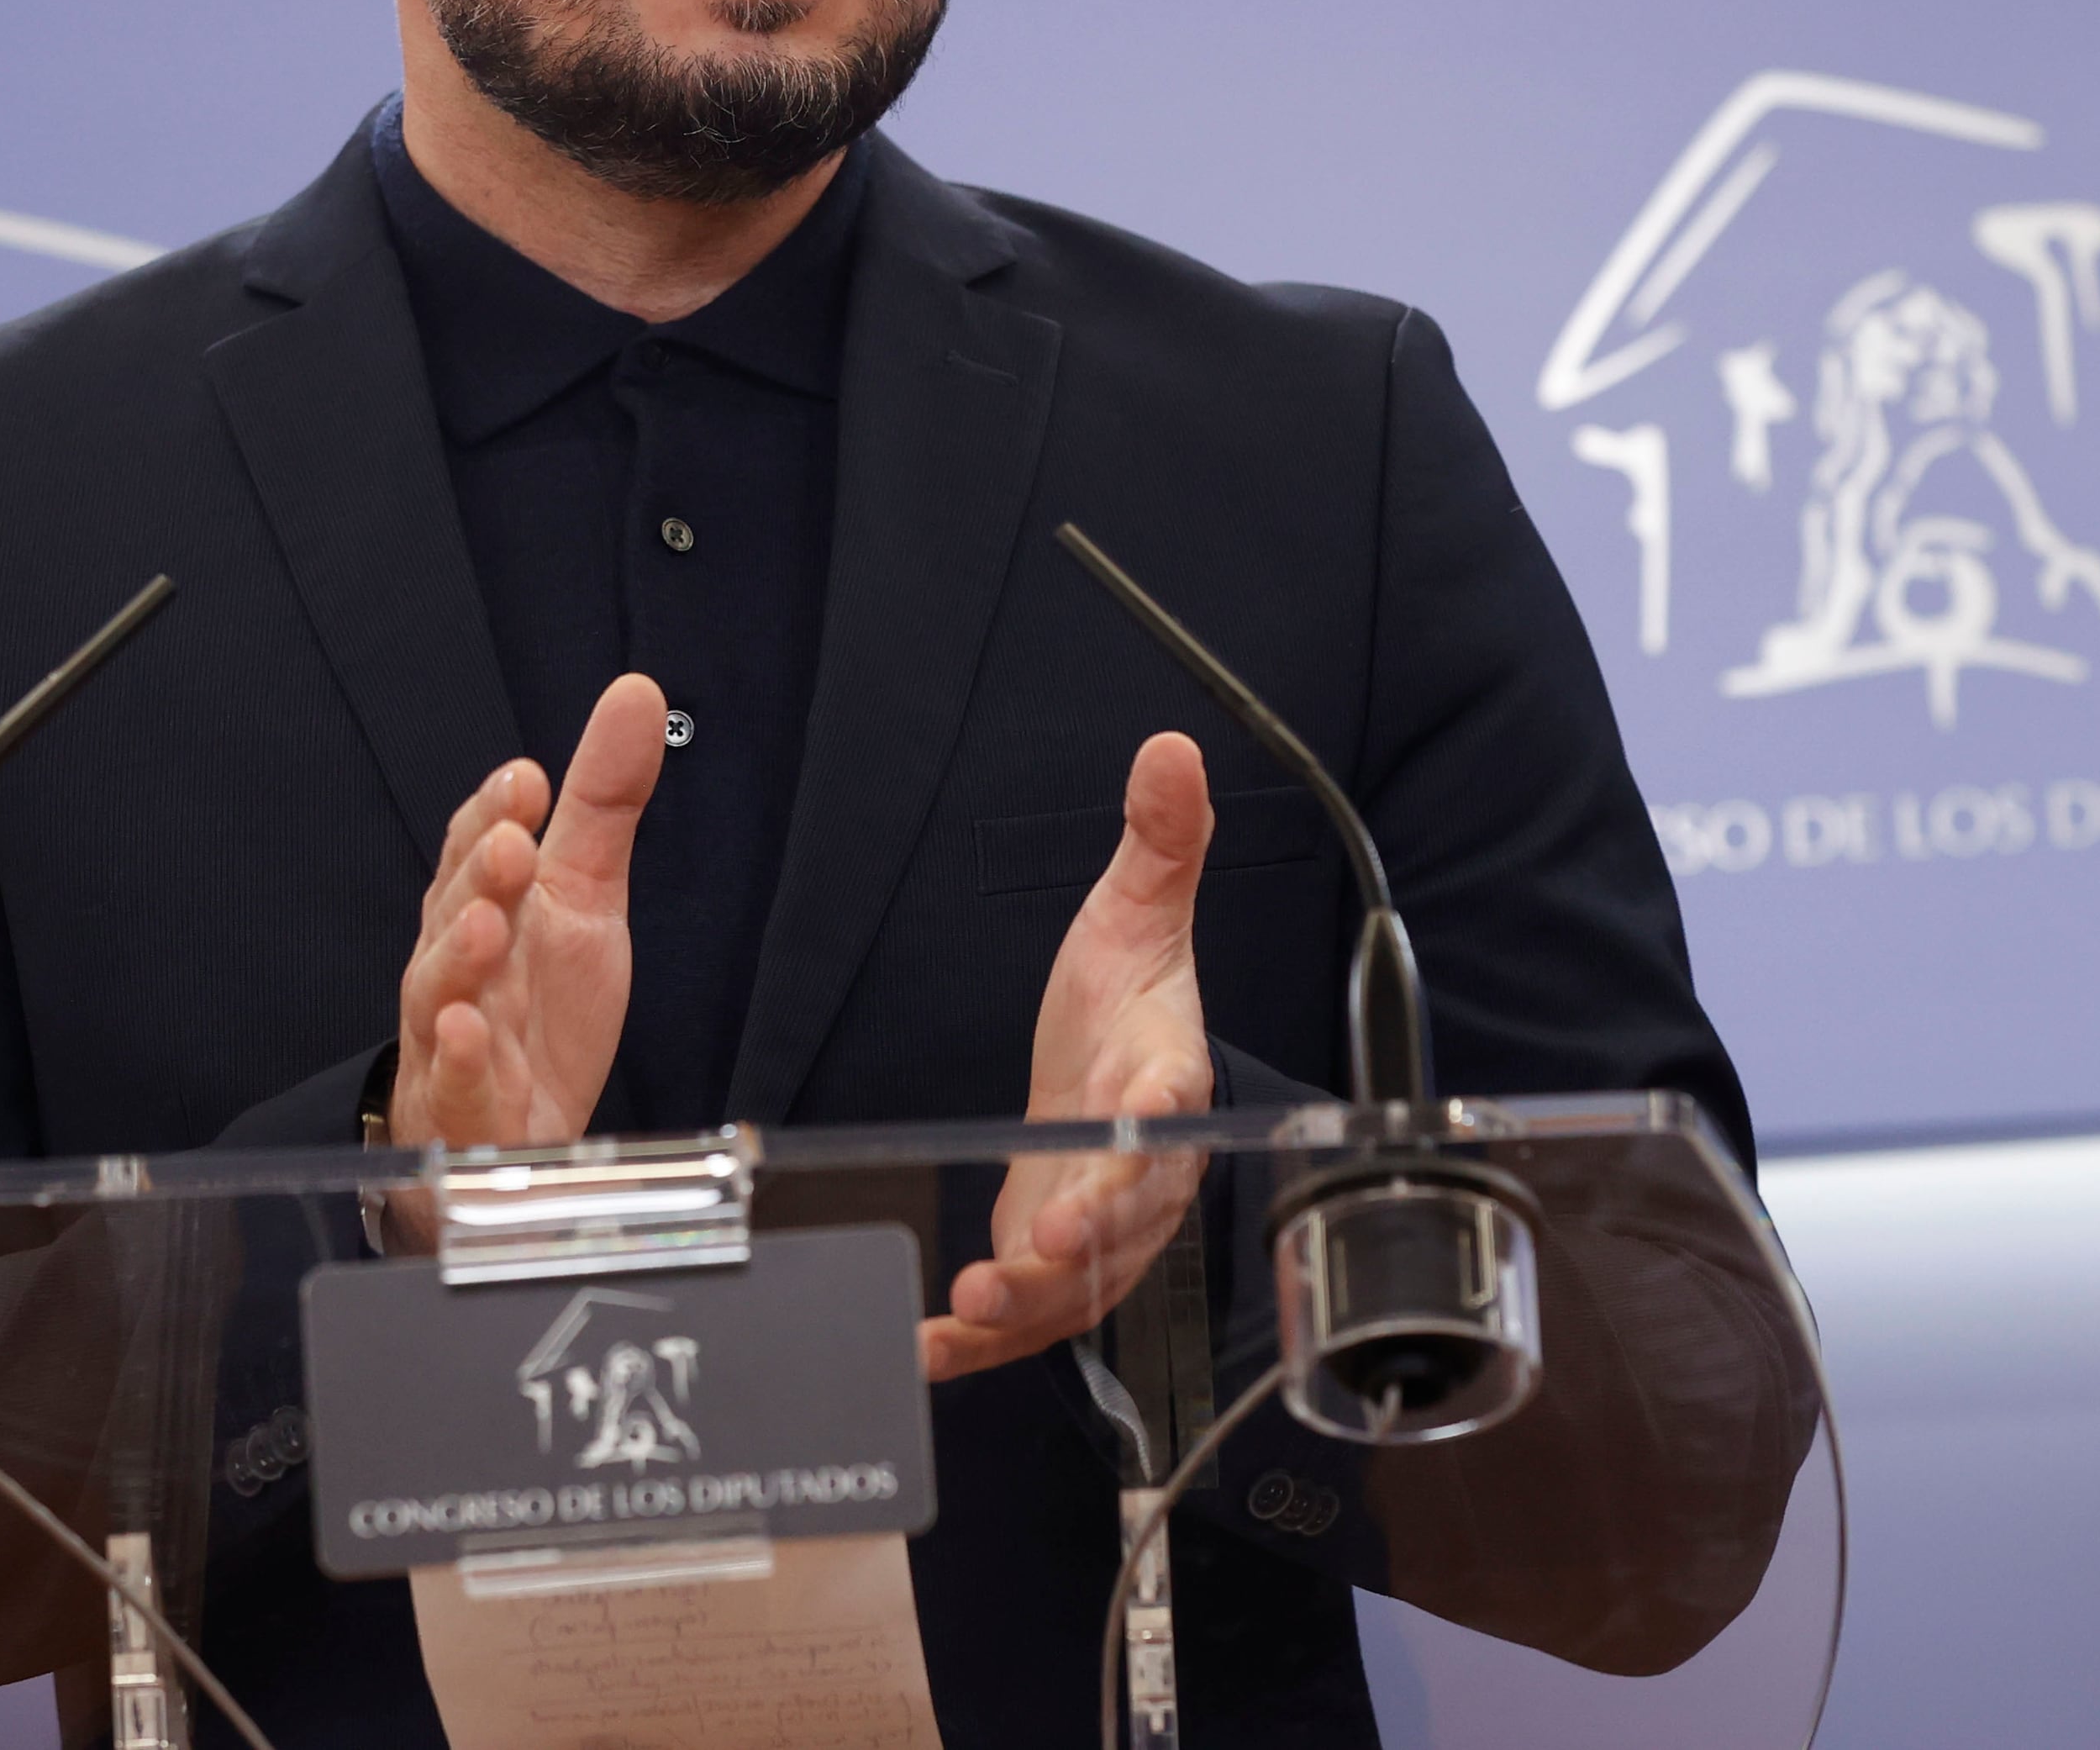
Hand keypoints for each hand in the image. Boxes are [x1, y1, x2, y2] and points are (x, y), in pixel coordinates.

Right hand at [384, 674, 664, 1155]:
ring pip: (441, 992)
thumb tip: (636, 692)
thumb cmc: (539, 1009)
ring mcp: (450, 1039)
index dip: (492, 814)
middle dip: (480, 877)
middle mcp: (458, 966)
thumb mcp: (586, 895)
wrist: (517, 1129)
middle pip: (455, 913)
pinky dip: (457, 1060)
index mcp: (484, 908)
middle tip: (513, 843)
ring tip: (488, 924)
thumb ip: (603, 801)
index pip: (474, 849)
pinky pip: (452, 1085)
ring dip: (461, 956)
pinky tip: (469, 1032)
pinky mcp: (460, 1112)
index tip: (526, 779)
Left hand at [921, 730, 1217, 1379]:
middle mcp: (1143, 1169)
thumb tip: (1173, 752)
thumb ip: (1159, 845)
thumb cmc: (1127, 999)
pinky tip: (926, 1348)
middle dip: (1079, 1253)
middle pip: (1125, 1222)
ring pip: (1078, 1284)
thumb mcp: (1136, 918)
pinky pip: (1030, 1315)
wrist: (1113, 1069)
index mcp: (1165, 1078)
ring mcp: (1100, 1229)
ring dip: (1026, 1310)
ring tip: (963, 1315)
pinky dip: (982, 1341)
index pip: (1167, 1112)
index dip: (1140, 1147)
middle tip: (1021, 1268)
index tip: (1108, 1164)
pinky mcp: (1053, 1261)